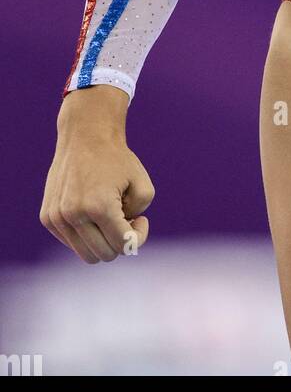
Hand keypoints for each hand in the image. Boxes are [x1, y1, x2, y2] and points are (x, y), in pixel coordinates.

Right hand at [40, 87, 153, 262]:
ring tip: (110, 216)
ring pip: (86, 254)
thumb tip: (123, 239)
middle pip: (104, 255)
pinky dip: (86, 234)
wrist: (85, 136)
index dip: (138, 237)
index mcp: (99, 207)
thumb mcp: (143, 185)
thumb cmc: (117, 160)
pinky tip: (92, 212)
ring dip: (103, 240)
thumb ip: (140, 215)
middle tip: (126, 217)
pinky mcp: (47, 218)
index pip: (122, 245)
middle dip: (119, 241)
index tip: (141, 219)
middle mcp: (73, 215)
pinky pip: (72, 242)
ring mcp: (57, 218)